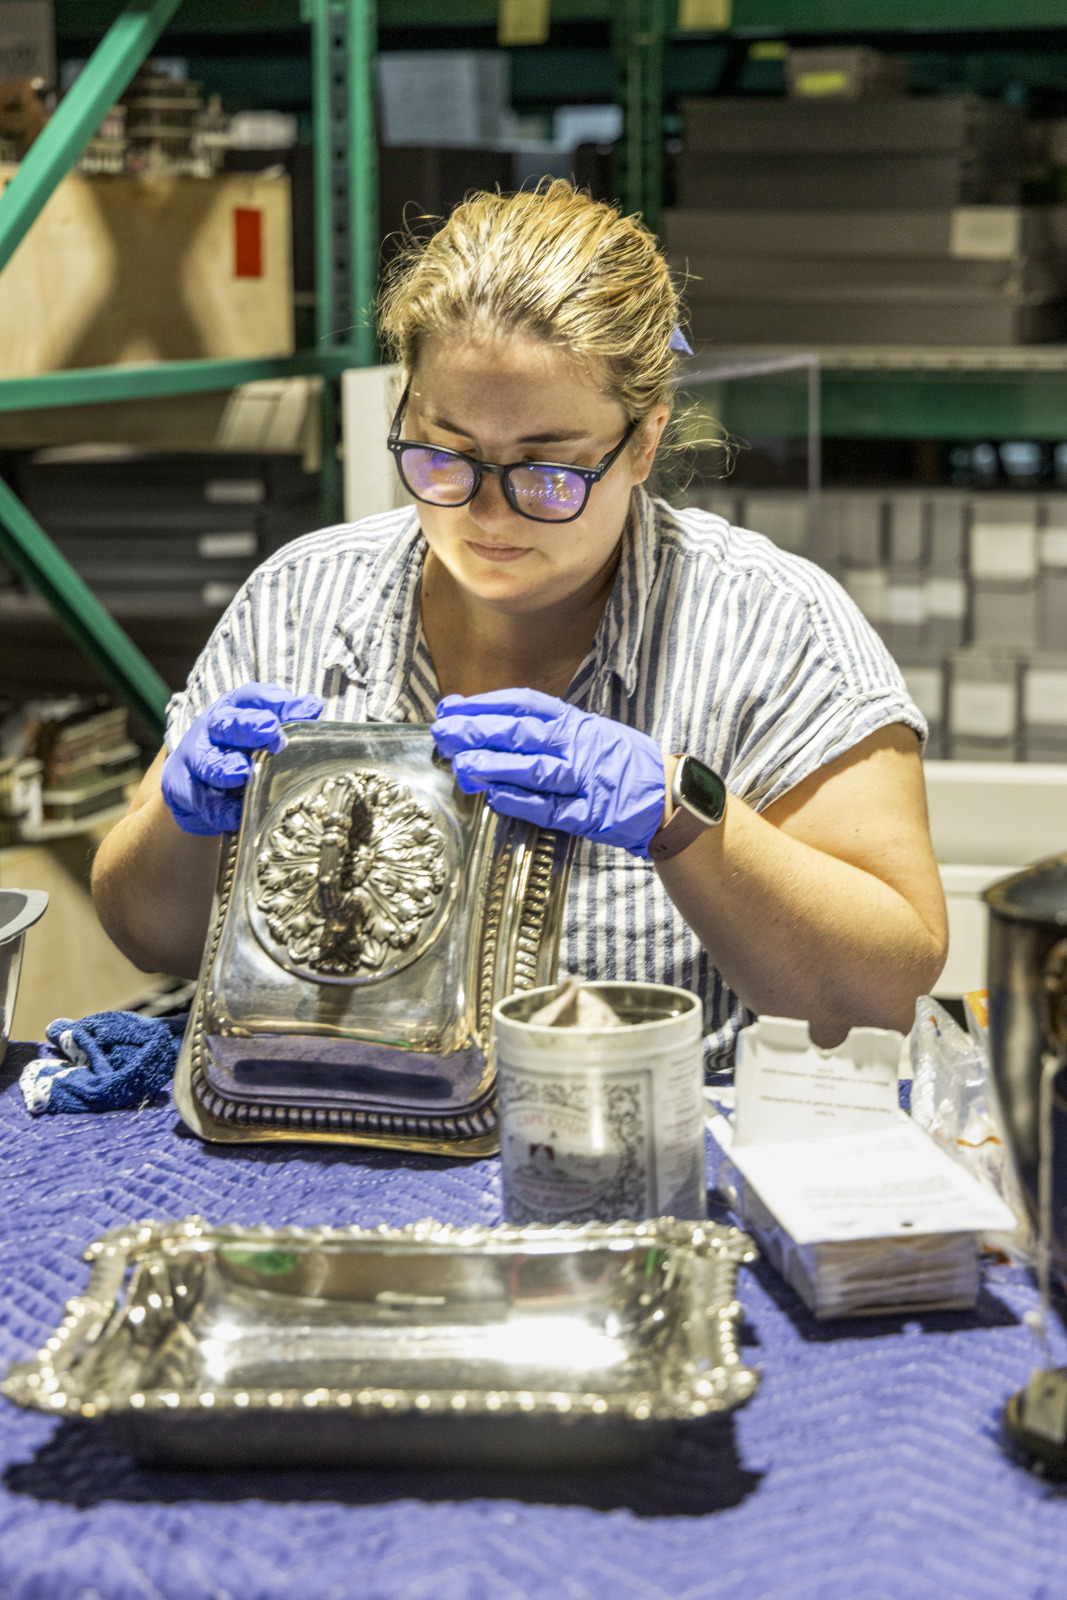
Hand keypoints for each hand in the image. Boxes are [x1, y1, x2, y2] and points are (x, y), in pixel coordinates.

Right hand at [162, 683, 322, 835]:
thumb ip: (287, 718)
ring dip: (224, 768)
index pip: (254, 697)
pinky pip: (203, 799)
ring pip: (207, 761)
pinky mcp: (186, 789)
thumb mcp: (261, 729)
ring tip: (242, 773)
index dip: (278, 702)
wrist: (195, 779)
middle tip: (270, 731)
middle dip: (247, 726)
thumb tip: (312, 707)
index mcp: (235, 707)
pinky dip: (220, 808)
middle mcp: (213, 728)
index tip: (305, 710)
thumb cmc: (239, 748)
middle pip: (226, 723)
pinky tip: (235, 814)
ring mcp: (196, 758)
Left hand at [432, 688, 664, 856]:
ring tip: (461, 763)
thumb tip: (493, 725)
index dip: (485, 705)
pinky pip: (550, 807)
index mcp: (577, 723)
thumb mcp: (590, 734)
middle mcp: (580, 746)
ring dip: (494, 765)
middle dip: (478, 730)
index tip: (452, 706)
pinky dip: (521, 801)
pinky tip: (494, 796)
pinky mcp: (590, 815)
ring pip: (534, 768)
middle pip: (523, 733)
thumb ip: (548, 731)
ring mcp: (586, 781)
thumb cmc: (623, 765)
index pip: (525, 705)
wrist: (671, 798)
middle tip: (444, 731)